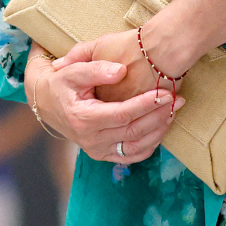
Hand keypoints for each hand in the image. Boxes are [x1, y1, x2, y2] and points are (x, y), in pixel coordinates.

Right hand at [25, 43, 180, 164]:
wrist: (46, 102)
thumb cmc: (62, 83)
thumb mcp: (73, 70)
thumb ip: (97, 69)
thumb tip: (121, 71)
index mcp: (83, 119)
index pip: (123, 114)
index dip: (146, 104)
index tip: (166, 93)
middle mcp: (90, 140)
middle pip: (133, 131)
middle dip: (159, 116)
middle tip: (179, 100)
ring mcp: (96, 150)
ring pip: (135, 147)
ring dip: (158, 131)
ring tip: (174, 112)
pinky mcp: (102, 155)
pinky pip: (130, 156)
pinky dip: (149, 145)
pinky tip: (161, 129)